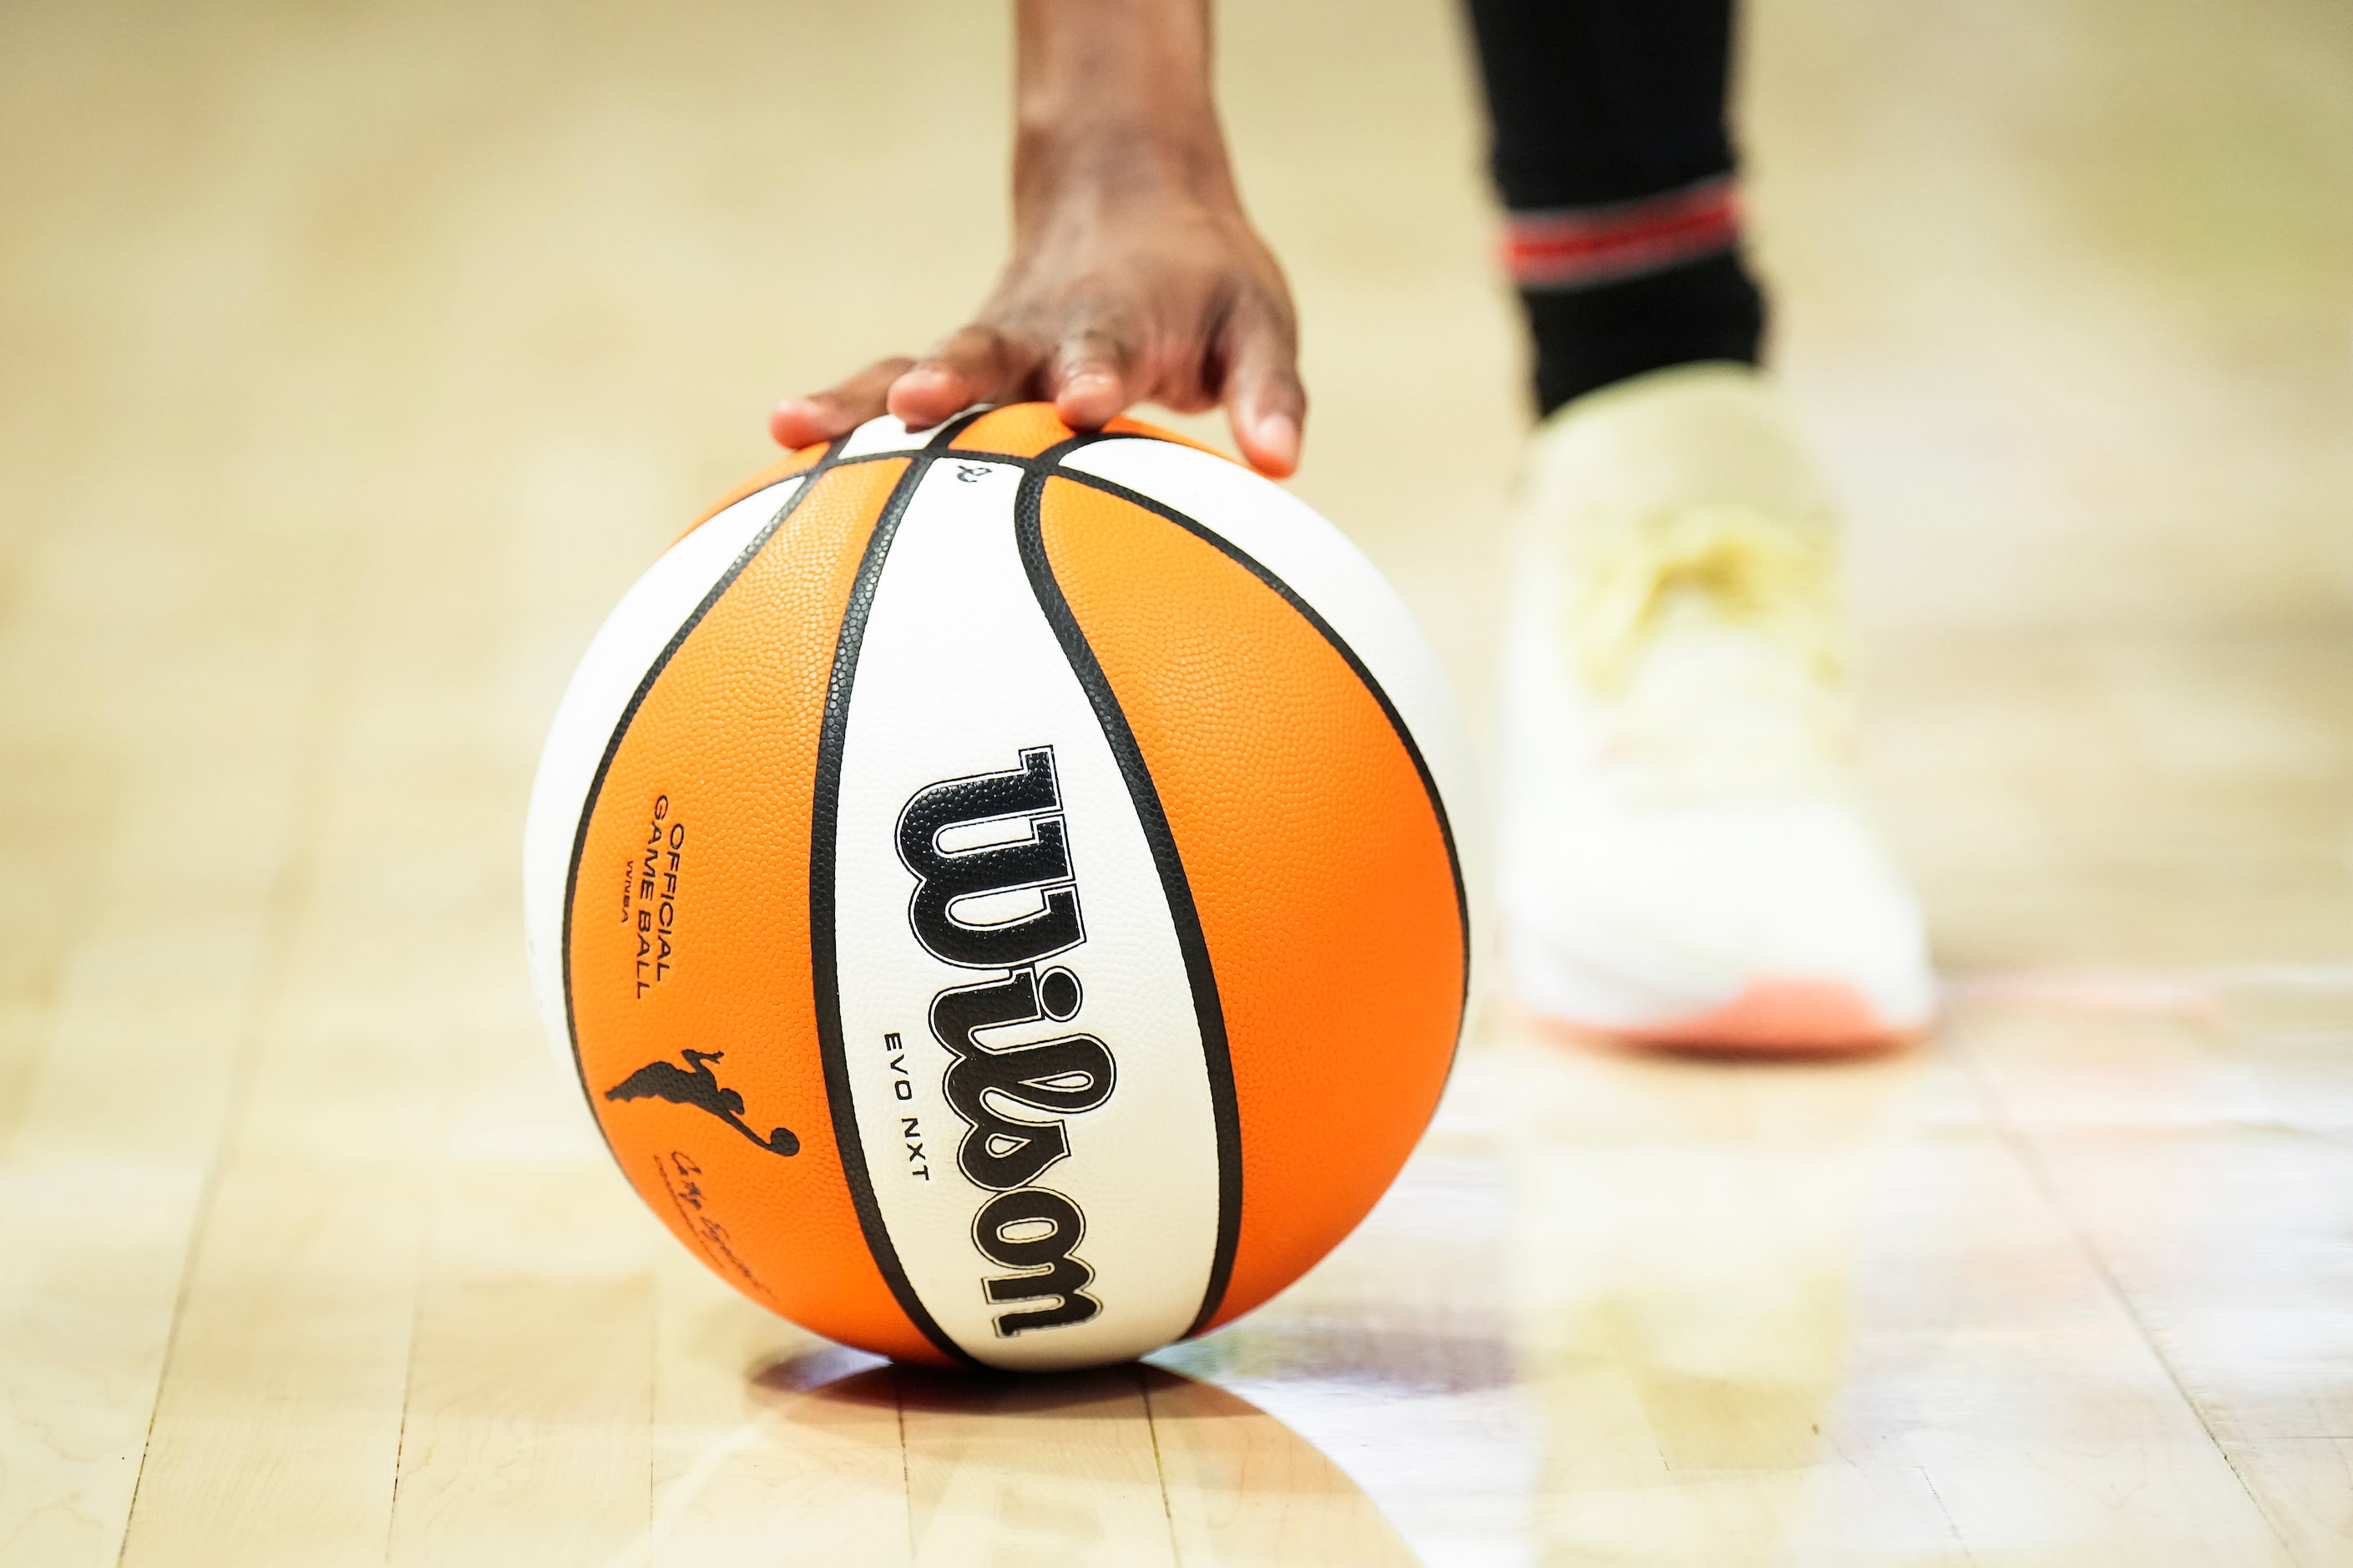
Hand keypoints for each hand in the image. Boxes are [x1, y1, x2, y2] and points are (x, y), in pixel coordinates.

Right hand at [769, 1, 1304, 477]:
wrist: (1131, 204)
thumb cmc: (1205, 286)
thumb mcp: (1256, 324)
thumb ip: (1267, 390)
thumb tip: (1284, 462)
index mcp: (1117, 326)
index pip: (1105, 349)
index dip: (1095, 374)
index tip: (1084, 404)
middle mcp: (1040, 335)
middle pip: (989, 355)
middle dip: (953, 378)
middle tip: (914, 401)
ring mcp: (989, 350)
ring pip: (915, 369)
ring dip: (861, 398)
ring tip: (794, 422)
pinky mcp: (956, 368)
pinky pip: (889, 393)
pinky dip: (841, 412)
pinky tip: (780, 439)